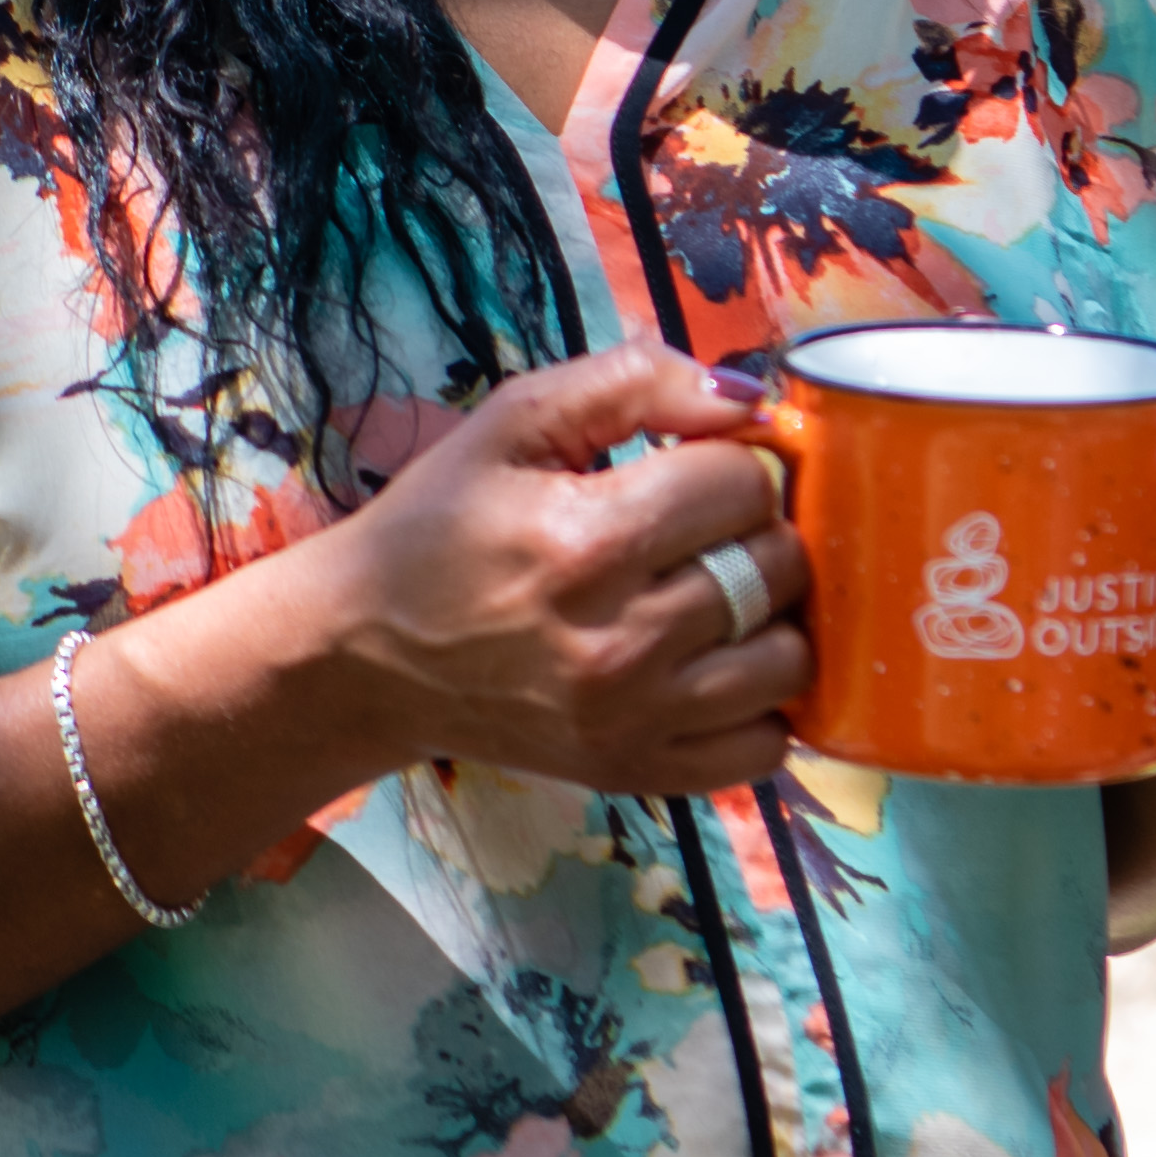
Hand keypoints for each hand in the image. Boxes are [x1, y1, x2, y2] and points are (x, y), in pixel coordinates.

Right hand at [281, 345, 806, 794]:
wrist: (366, 656)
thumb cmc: (438, 529)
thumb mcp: (513, 422)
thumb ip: (633, 382)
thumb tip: (747, 396)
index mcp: (588, 538)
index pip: (743, 483)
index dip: (729, 462)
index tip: (692, 473)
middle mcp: (620, 639)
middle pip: (778, 566)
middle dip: (758, 532)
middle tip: (708, 532)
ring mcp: (634, 720)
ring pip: (789, 660)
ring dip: (773, 619)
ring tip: (721, 599)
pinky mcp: (637, 775)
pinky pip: (764, 748)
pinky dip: (763, 707)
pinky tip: (720, 669)